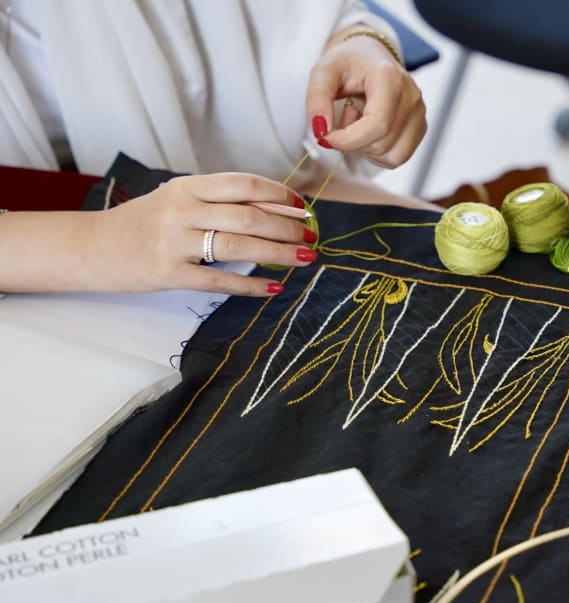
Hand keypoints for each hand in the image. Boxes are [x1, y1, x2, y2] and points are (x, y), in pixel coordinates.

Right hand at [83, 173, 316, 295]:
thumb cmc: (142, 223)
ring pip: (238, 247)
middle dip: (287, 227)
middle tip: (311, 236)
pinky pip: (219, 281)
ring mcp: (174, 242)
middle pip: (248, 216)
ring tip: (304, 258)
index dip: (278, 194)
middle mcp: (181, 210)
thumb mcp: (176, 200)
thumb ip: (217, 202)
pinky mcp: (169, 274)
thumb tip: (273, 208)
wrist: (92, 248)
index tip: (302, 206)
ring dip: (278, 253)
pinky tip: (274, 288)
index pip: (243, 185)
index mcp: (187, 187)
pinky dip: (251, 285)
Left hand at [306, 27, 426, 167]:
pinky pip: (397, 157)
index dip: (349, 140)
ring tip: (360, 121)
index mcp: (390, 78)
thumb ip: (317, 100)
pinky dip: (378, 152)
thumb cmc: (349, 63)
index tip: (327, 137)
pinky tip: (371, 131)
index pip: (377, 124)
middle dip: (354, 141)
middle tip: (346, 115)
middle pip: (381, 144)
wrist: (371, 58)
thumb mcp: (323, 72)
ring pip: (390, 156)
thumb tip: (322, 131)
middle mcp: (411, 97)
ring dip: (366, 147)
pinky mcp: (420, 128)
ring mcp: (419, 114)